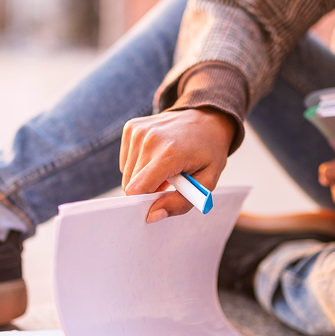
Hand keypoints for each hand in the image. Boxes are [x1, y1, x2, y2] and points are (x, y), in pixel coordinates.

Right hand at [120, 108, 234, 222]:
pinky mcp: (131, 127)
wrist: (207, 119)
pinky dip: (139, 165)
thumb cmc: (208, 153)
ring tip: (165, 168)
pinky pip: (126, 161)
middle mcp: (149, 139)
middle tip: (169, 182)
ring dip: (143, 177)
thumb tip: (151, 216)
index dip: (144, 202)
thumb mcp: (206, 183)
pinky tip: (156, 157)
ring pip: (127, 174)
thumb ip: (179, 204)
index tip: (159, 201)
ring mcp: (138, 131)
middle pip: (130, 184)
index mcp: (169, 153)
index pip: (136, 189)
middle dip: (148, 189)